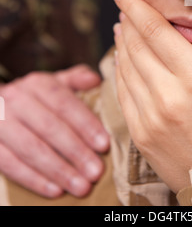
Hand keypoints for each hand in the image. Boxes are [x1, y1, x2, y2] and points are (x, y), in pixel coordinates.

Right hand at [0, 64, 109, 197]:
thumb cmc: (36, 98)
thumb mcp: (54, 83)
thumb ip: (76, 80)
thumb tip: (95, 80)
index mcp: (37, 83)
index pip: (65, 104)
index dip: (85, 124)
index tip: (104, 144)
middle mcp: (17, 99)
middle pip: (50, 127)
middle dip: (75, 151)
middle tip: (96, 171)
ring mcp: (1, 122)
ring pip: (31, 148)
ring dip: (58, 170)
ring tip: (81, 186)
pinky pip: (11, 165)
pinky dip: (34, 179)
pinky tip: (55, 190)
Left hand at [112, 0, 191, 192]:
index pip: (156, 32)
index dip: (136, 8)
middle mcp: (168, 95)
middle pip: (136, 45)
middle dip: (126, 21)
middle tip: (123, 7)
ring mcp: (149, 116)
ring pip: (125, 67)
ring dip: (121, 44)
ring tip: (122, 29)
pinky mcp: (139, 133)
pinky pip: (122, 93)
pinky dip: (119, 71)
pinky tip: (122, 60)